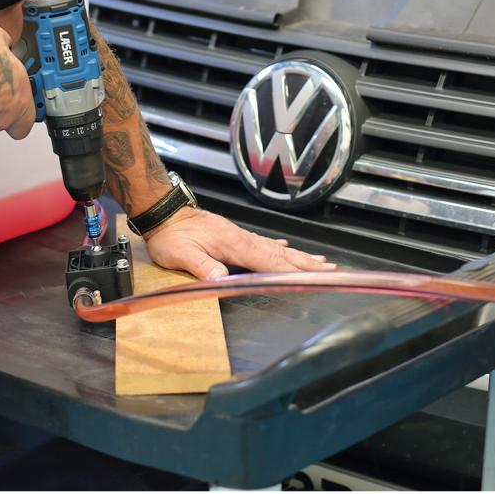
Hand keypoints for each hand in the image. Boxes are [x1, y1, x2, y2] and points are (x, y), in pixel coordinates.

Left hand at [143, 207, 337, 281]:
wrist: (164, 212)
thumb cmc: (171, 235)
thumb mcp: (182, 255)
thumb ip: (203, 267)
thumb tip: (222, 281)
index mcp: (233, 245)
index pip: (268, 261)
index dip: (291, 270)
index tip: (312, 276)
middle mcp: (241, 239)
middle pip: (280, 254)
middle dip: (305, 263)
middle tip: (330, 268)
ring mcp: (239, 236)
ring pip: (275, 248)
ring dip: (298, 255)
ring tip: (318, 261)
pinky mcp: (233, 235)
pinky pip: (263, 243)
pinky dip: (278, 247)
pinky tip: (285, 247)